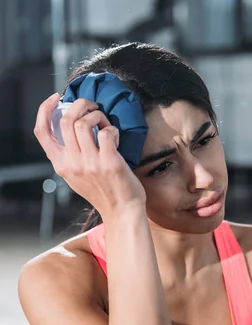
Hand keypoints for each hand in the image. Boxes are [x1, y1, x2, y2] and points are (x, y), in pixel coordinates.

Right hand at [34, 93, 145, 217]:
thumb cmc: (104, 191)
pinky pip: (106, 133)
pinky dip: (112, 129)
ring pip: (84, 123)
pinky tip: (116, 137)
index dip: (45, 110)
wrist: (122, 211)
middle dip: (80, 104)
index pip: (41, 132)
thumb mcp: (76, 176)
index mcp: (60, 164)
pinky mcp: (110, 162)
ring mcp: (90, 163)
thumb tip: (71, 129)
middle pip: (66, 120)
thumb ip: (70, 156)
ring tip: (106, 125)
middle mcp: (72, 163)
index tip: (57, 98)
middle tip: (92, 106)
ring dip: (98, 116)